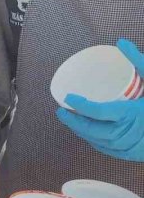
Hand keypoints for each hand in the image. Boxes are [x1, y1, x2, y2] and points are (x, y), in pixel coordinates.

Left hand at [56, 38, 143, 161]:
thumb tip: (121, 42)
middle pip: (93, 130)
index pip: (98, 112)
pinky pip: (110, 151)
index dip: (80, 106)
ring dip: (82, 133)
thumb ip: (139, 61)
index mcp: (133, 115)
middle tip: (62, 111)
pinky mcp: (135, 155)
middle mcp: (130, 134)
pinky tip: (89, 136)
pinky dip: (96, 143)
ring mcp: (132, 147)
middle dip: (73, 122)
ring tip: (71, 121)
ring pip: (100, 142)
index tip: (68, 98)